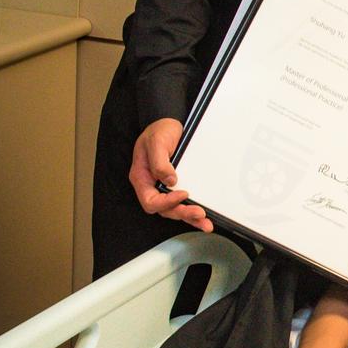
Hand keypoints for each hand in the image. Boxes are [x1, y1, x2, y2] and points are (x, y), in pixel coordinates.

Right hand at [128, 117, 212, 231]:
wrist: (169, 124)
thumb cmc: (159, 131)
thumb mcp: (157, 142)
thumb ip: (160, 162)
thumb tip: (170, 180)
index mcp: (142, 178)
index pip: (150, 200)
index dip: (166, 202)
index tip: (182, 193)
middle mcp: (152, 186)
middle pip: (164, 209)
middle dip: (182, 213)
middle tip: (199, 213)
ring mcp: (164, 187)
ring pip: (174, 209)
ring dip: (189, 218)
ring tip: (205, 223)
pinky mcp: (177, 185)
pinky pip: (182, 202)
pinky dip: (192, 211)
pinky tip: (203, 218)